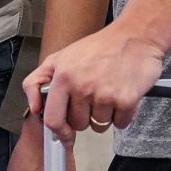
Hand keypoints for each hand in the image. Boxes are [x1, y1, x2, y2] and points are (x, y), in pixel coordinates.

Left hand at [25, 24, 167, 139]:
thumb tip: (34, 108)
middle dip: (85, 117)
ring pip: (99, 125)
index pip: (53, 118)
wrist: (136, 36)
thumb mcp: (60, 57)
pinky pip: (120, 123)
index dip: (58, 131)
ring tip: (108, 93)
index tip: (65, 134)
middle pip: (78, 124)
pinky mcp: (126, 100)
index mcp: (63, 77)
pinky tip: (121, 95)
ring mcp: (104, 95)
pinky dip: (122, 115)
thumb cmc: (99, 47)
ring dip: (104, 115)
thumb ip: (38, 81)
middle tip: (93, 98)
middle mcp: (82, 87)